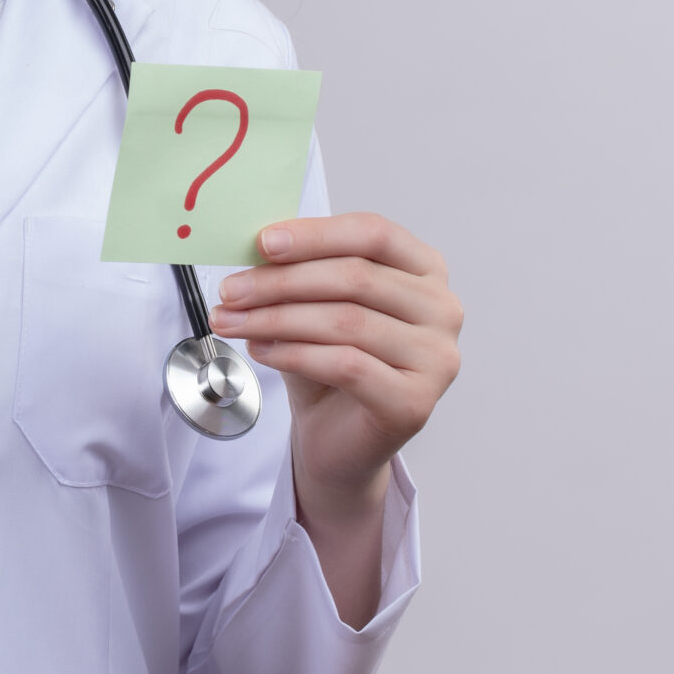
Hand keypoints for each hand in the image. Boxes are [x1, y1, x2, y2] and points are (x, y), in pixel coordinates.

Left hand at [209, 213, 462, 599]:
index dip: (315, 234)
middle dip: (281, 281)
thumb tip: (258, 242)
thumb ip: (299, 268)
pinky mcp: (416, 401)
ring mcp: (436, 358)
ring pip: (347, 321)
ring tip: (232, 321)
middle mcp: (442, 310)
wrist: (338, 439)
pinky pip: (347, 365)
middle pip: (355, 277)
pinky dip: (295, 354)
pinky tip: (261, 350)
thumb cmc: (328, 364)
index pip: (374, 233)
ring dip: (277, 318)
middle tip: (230, 289)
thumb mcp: (313, 303)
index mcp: (425, 270)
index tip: (262, 242)